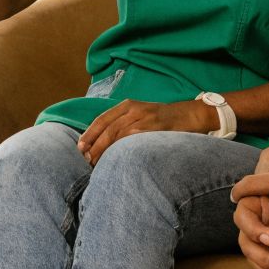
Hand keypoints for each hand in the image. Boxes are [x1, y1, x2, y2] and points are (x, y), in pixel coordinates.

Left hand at [77, 99, 212, 164]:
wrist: (189, 115)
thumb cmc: (162, 119)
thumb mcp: (141, 114)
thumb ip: (123, 123)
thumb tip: (100, 143)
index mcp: (128, 105)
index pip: (102, 119)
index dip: (89, 133)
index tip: (80, 147)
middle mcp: (135, 109)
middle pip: (108, 128)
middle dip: (94, 145)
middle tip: (85, 159)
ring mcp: (145, 118)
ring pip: (118, 135)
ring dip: (105, 150)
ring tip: (96, 164)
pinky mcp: (154, 129)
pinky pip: (133, 141)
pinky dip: (121, 151)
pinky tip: (116, 160)